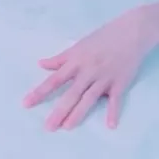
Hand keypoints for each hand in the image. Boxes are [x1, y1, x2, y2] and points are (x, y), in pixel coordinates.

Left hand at [22, 8, 158, 130]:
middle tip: (48, 127)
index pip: (54, 79)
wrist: (132, 31)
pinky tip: (110, 126)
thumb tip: (40, 64)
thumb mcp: (79, 45)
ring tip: (68, 127)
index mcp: (76, 61)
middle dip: (59, 111)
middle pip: (71, 93)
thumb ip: (60, 58)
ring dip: (79, 113)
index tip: (26, 104)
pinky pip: (116, 99)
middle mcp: (88, 71)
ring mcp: (104, 77)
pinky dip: (113, 112)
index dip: (40, 92)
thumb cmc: (103, 37)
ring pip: (89, 98)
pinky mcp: (120, 82)